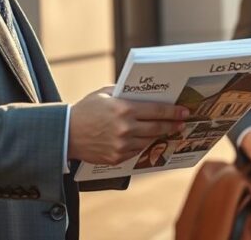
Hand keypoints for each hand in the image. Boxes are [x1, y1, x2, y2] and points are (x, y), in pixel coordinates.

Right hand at [68, 88, 188, 164]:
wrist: (66, 133)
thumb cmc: (86, 110)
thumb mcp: (105, 94)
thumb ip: (125, 93)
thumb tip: (145, 93)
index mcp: (124, 109)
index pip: (156, 110)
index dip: (173, 111)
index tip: (184, 111)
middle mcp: (125, 128)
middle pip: (157, 127)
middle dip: (172, 125)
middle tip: (182, 123)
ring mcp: (121, 145)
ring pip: (149, 141)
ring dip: (160, 136)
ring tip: (167, 131)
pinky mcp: (116, 157)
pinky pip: (136, 151)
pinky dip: (143, 144)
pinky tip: (147, 139)